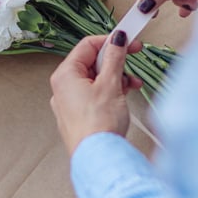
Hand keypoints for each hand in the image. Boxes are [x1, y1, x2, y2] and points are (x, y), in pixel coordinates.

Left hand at [50, 33, 142, 155]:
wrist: (99, 158)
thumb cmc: (99, 125)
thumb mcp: (111, 84)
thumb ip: (114, 58)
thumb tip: (117, 39)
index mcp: (65, 75)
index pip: (87, 46)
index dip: (110, 40)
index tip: (128, 40)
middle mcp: (63, 88)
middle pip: (92, 63)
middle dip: (115, 61)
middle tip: (133, 58)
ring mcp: (70, 103)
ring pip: (96, 79)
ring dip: (116, 77)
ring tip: (133, 84)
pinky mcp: (80, 116)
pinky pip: (96, 95)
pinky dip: (111, 92)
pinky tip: (126, 95)